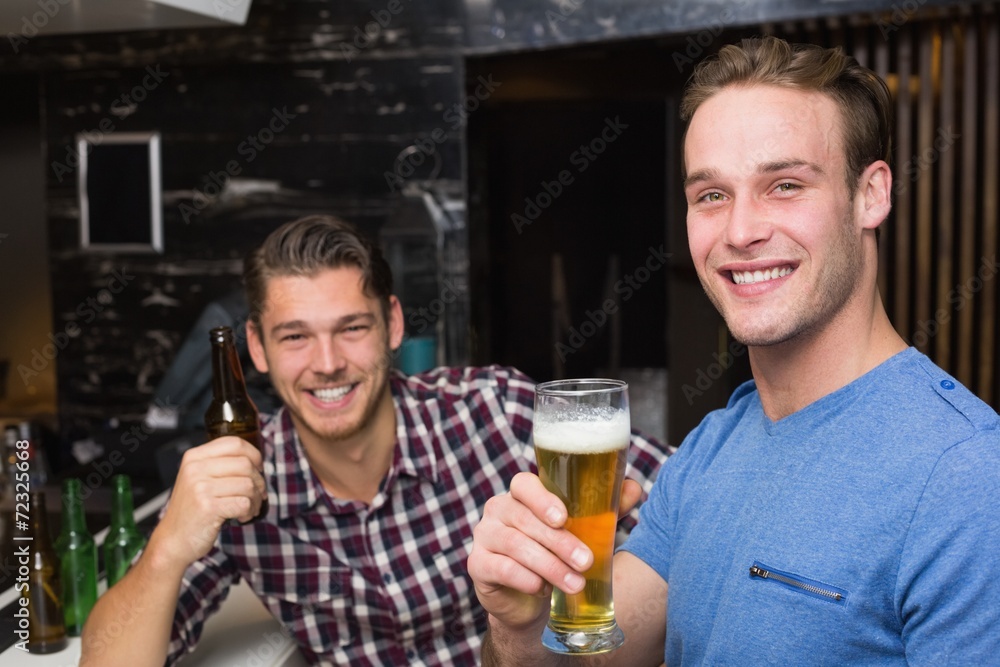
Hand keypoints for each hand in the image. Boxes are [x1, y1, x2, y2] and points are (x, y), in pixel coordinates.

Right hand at [148, 436, 266, 570]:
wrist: (172, 540)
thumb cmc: (192, 510)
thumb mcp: (199, 479)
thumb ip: (221, 465)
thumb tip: (257, 460)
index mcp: (194, 457)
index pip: (234, 443)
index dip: (254, 454)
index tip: (259, 467)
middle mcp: (195, 469)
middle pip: (245, 464)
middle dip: (259, 481)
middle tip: (258, 494)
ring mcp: (200, 488)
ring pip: (248, 485)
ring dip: (256, 499)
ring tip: (249, 508)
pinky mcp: (208, 507)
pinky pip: (244, 503)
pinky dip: (249, 512)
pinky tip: (242, 517)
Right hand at [467, 472, 642, 630]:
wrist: (531, 600)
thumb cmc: (557, 554)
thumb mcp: (583, 530)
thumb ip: (605, 508)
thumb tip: (634, 487)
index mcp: (521, 496)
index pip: (523, 484)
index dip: (541, 498)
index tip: (563, 517)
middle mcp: (498, 510)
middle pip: (523, 518)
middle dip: (558, 542)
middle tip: (586, 561)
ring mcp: (484, 537)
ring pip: (513, 545)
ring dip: (548, 565)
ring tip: (574, 583)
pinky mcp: (478, 565)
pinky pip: (499, 568)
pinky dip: (525, 579)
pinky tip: (543, 589)